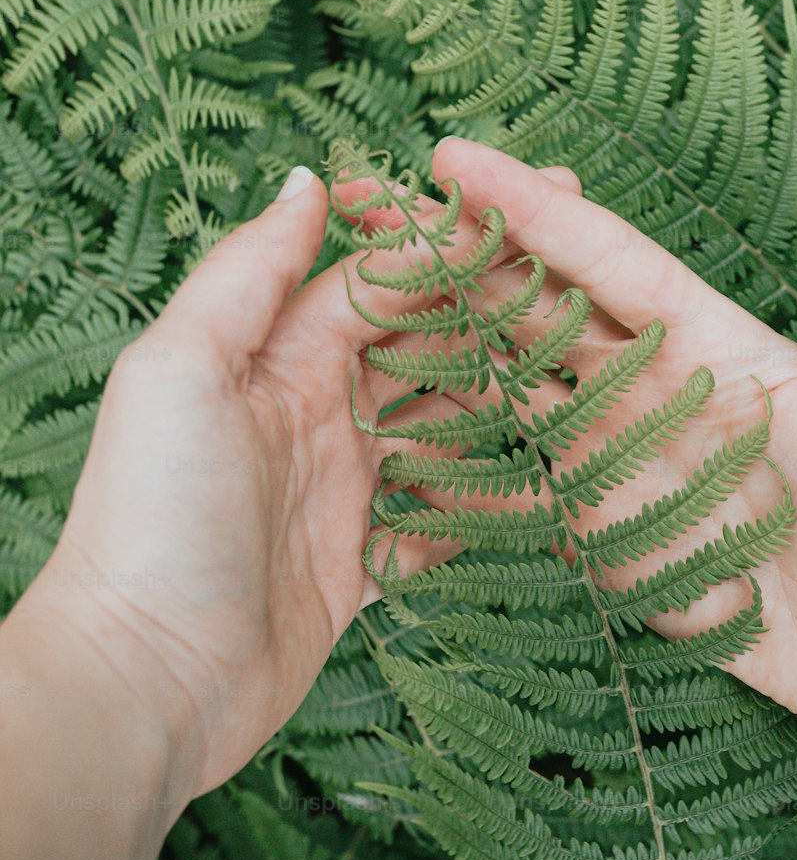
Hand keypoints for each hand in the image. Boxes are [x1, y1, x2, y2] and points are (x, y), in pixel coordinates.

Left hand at [16, 165, 523, 805]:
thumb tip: (310, 179)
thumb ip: (247, 273)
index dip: (451, 248)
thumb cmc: (154, 515)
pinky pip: (438, 523)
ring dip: (505, 414)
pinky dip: (483, 508)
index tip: (534, 210)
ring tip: (588, 391)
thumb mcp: (180, 371)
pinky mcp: (358, 564)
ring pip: (443, 433)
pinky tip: (545, 492)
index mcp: (275, 358)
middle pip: (422, 352)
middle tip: (585, 300)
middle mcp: (314, 414)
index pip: (379, 283)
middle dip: (493, 322)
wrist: (145, 679)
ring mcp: (340, 491)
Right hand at [422, 136, 796, 744]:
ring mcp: (608, 455)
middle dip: (456, 255)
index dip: (530, 209)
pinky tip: (385, 430)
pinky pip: (508, 483)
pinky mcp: (589, 524)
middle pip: (532, 305)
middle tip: (375, 208)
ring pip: (504, 381)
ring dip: (435, 341)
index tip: (454, 160)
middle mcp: (642, 384)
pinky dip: (448, 456)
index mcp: (705, 336)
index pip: (602, 257)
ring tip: (355, 301)